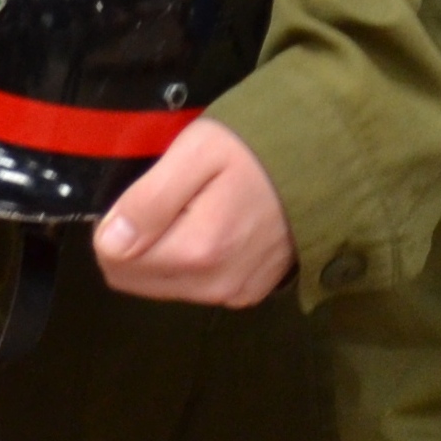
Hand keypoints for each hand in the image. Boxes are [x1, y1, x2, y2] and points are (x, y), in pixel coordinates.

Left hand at [92, 118, 292, 305]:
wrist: (331, 159)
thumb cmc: (261, 146)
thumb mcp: (198, 152)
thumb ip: (150, 200)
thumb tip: (109, 242)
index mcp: (196, 251)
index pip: (114, 261)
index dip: (116, 224)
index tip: (145, 194)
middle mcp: (214, 285)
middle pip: (137, 279)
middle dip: (139, 242)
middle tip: (172, 198)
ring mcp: (236, 293)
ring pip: (166, 284)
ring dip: (167, 252)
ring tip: (201, 207)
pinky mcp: (251, 292)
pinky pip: (199, 286)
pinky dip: (197, 260)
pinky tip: (220, 225)